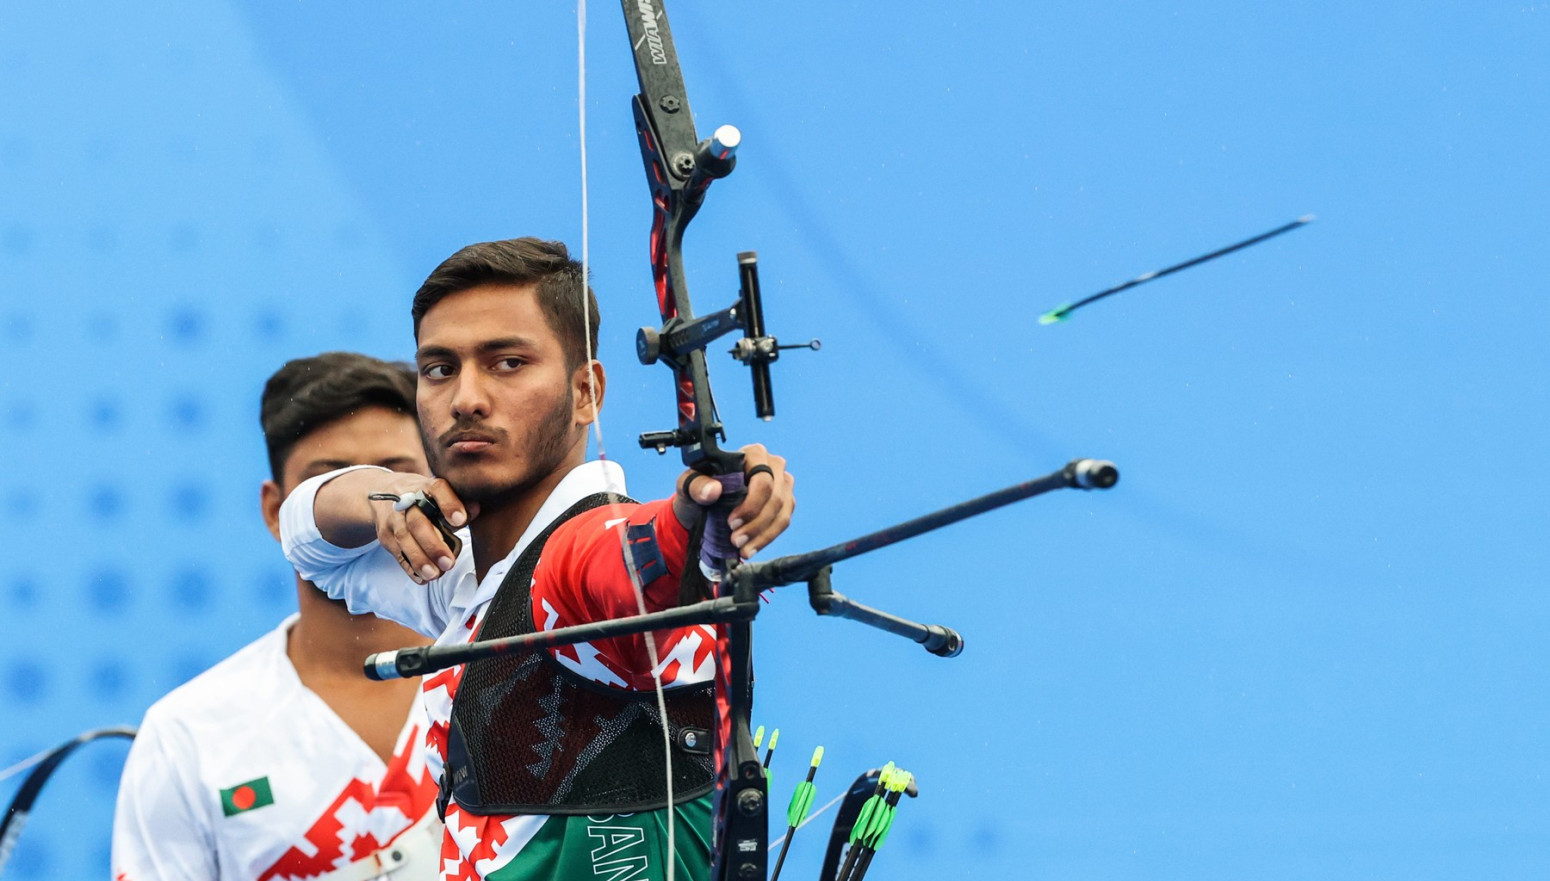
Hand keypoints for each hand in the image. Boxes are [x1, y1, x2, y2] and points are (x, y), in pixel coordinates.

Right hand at [365, 475, 475, 583]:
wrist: (385, 493)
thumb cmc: (425, 498)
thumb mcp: (441, 495)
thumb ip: (460, 503)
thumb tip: (476, 510)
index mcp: (426, 486)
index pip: (437, 488)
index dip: (449, 504)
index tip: (459, 521)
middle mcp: (406, 500)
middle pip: (417, 522)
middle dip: (433, 545)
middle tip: (449, 563)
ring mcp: (393, 518)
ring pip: (404, 539)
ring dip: (420, 559)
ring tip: (435, 574)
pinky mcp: (386, 535)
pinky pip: (397, 553)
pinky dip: (410, 568)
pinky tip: (422, 578)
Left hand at [673, 444, 794, 558]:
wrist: (703, 506)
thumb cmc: (699, 489)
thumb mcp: (689, 485)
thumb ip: (697, 485)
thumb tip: (714, 490)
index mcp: (753, 454)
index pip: (763, 478)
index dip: (751, 503)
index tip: (732, 522)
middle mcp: (773, 465)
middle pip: (776, 497)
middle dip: (756, 524)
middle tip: (736, 541)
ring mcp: (782, 485)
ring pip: (782, 513)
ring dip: (763, 535)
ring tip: (743, 549)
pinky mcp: (785, 503)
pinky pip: (783, 522)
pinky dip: (767, 538)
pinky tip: (751, 548)